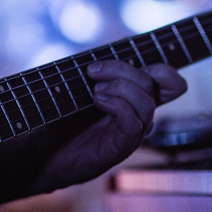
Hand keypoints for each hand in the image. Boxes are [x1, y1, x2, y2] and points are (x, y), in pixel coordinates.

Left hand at [31, 60, 186, 192]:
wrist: (41, 152)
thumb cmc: (58, 118)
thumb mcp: (77, 86)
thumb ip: (97, 73)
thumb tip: (104, 59)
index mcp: (134, 100)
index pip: (170, 85)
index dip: (163, 71)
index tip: (128, 60)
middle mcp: (138, 116)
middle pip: (152, 83)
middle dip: (121, 68)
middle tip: (92, 71)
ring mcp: (130, 134)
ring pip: (146, 103)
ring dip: (119, 87)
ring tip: (94, 91)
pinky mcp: (119, 149)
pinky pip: (133, 122)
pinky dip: (116, 104)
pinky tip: (97, 100)